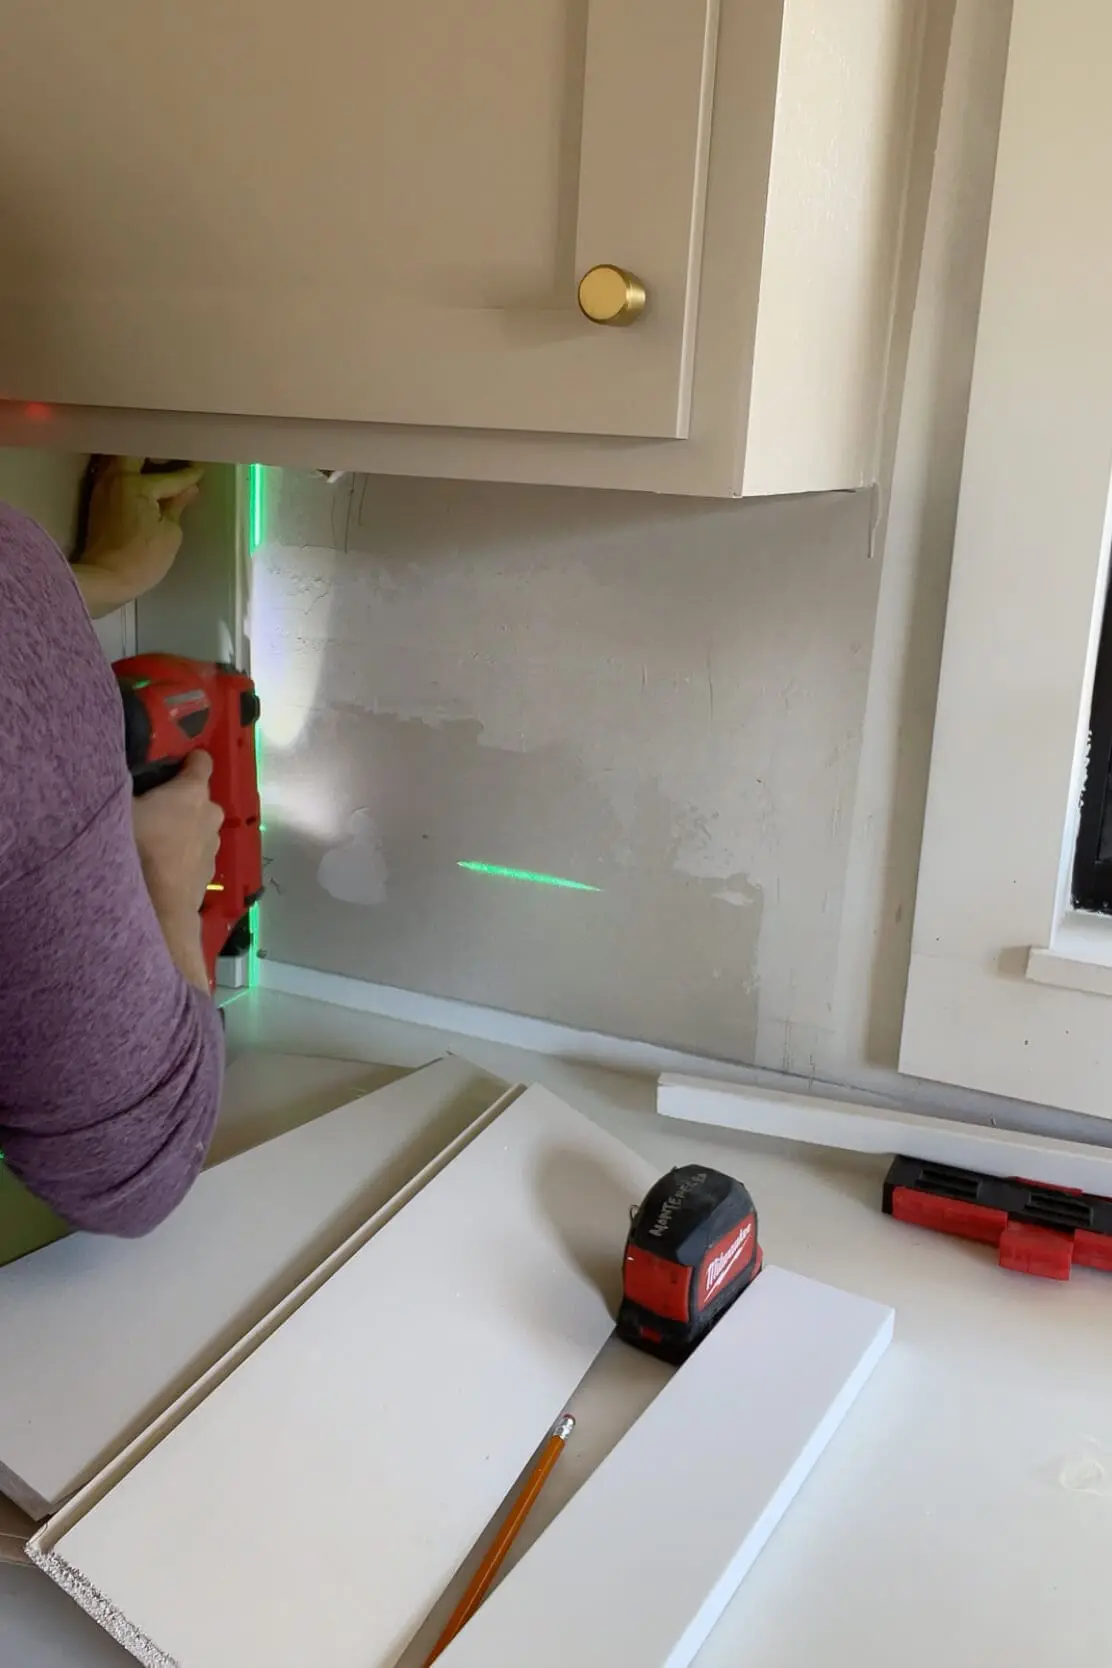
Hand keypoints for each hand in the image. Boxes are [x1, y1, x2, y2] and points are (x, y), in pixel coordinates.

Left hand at [73, 456, 203, 617]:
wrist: (104, 579)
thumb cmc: (141, 558)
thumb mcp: (170, 533)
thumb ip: (177, 505)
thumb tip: (188, 490)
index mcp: (136, 484)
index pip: (169, 476)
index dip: (189, 475)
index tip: (201, 469)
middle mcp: (115, 478)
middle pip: (135, 453)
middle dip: (156, 454)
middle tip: (175, 460)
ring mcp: (103, 489)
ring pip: (122, 463)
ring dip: (141, 463)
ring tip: (161, 469)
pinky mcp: (98, 502)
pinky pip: (117, 477)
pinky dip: (132, 475)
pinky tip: (145, 484)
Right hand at [132, 752, 223, 991]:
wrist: (157, 906)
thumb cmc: (136, 847)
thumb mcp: (119, 809)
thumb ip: (126, 790)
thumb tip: (119, 780)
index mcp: (192, 791)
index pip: (202, 762)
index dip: (190, 761)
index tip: (176, 765)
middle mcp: (211, 814)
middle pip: (200, 799)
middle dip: (183, 802)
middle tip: (154, 812)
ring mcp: (214, 845)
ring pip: (200, 829)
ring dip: (185, 831)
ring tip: (155, 845)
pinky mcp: (210, 873)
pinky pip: (197, 856)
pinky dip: (184, 857)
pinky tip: (162, 869)